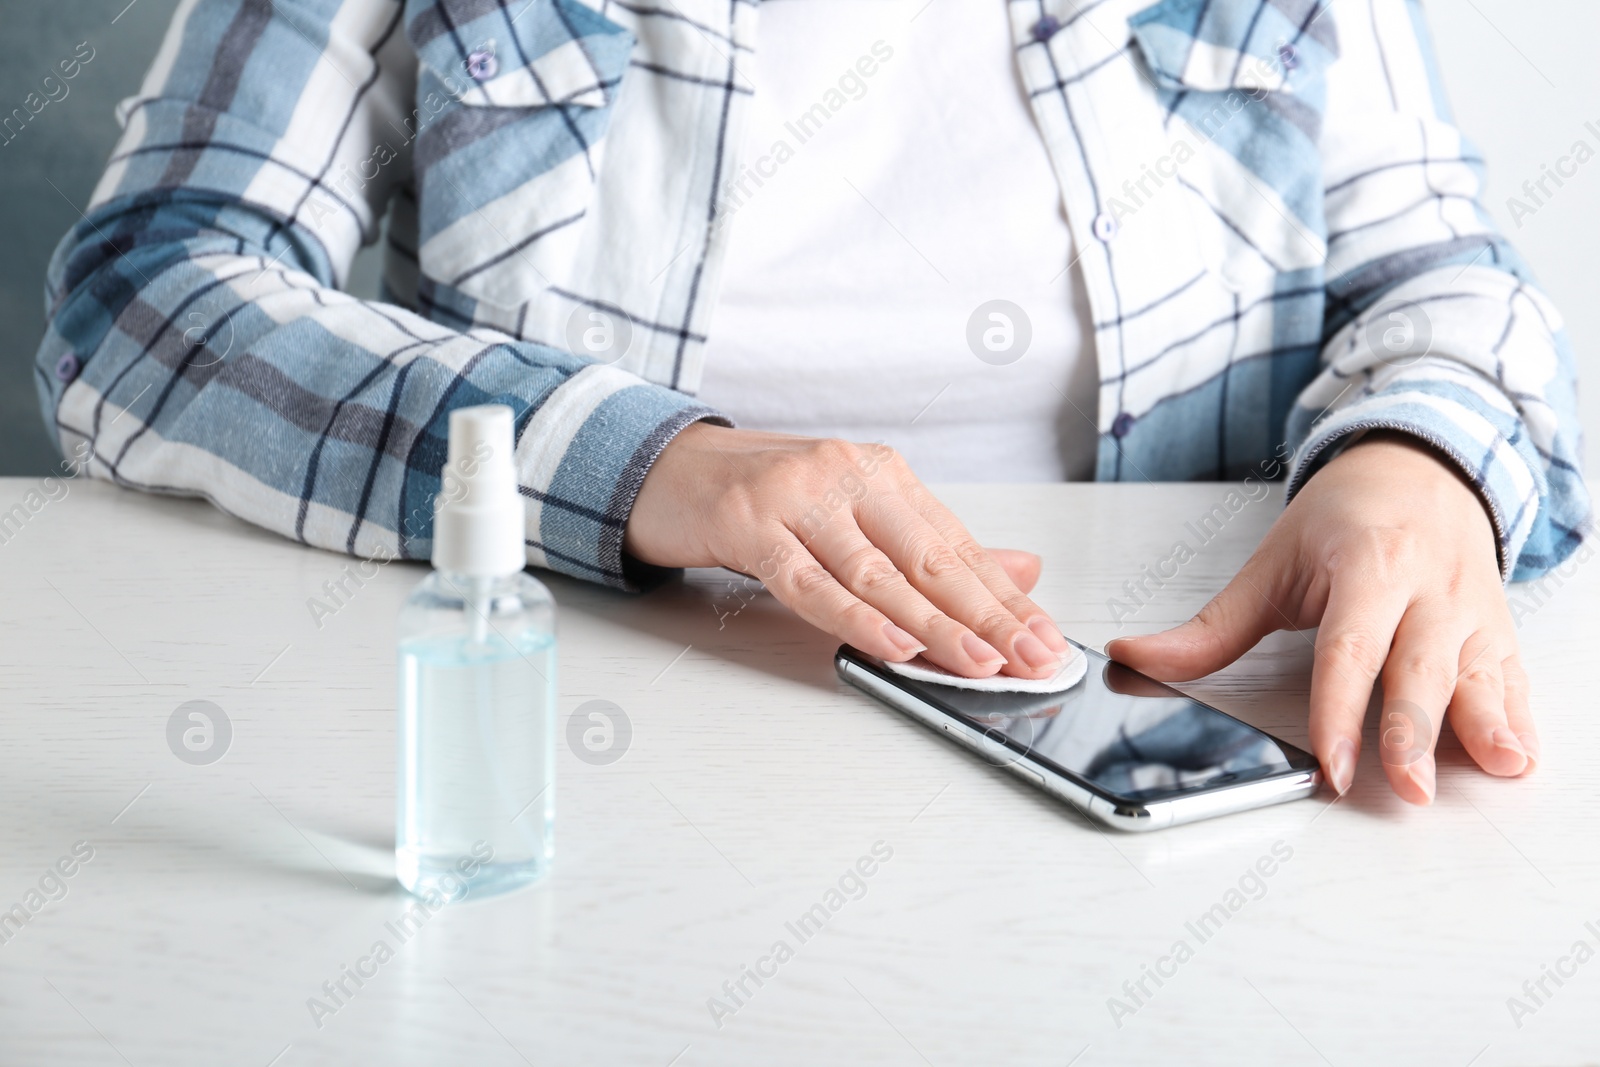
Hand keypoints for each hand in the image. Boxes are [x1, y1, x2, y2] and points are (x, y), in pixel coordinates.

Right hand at [625, 424, 1068, 677]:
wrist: (668, 468)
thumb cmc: (764, 499)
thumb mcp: (854, 516)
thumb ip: (932, 548)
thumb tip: (1022, 572)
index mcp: (882, 473)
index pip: (958, 545)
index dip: (1007, 597)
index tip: (1047, 640)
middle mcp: (847, 475)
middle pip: (929, 557)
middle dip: (988, 615)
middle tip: (1032, 658)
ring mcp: (797, 496)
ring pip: (877, 572)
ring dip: (932, 624)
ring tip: (977, 661)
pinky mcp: (748, 522)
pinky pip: (808, 580)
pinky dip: (854, 616)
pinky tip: (893, 644)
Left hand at [1107, 432, 1534, 804]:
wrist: (1421, 467)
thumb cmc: (1346, 518)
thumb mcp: (1273, 563)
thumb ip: (1212, 628)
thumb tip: (1135, 659)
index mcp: (1367, 566)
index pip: (1349, 648)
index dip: (1338, 709)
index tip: (1332, 763)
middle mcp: (1426, 587)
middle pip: (1418, 668)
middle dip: (1413, 730)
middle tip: (1407, 787)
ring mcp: (1469, 609)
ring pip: (1478, 672)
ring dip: (1485, 723)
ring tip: (1497, 766)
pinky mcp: (1499, 629)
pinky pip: (1511, 676)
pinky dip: (1517, 716)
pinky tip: (1517, 753)